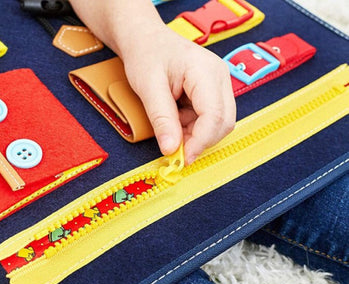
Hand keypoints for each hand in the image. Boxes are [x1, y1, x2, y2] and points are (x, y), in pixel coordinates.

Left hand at [120, 24, 235, 161]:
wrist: (146, 40)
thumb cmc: (147, 55)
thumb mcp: (148, 87)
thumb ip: (161, 119)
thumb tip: (170, 148)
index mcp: (206, 71)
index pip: (214, 116)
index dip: (200, 141)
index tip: (181, 158)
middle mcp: (220, 76)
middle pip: (223, 122)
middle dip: (199, 140)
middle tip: (174, 149)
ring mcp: (219, 84)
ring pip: (218, 124)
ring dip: (195, 134)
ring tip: (170, 126)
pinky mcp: (214, 91)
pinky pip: (210, 119)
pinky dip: (193, 127)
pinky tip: (176, 120)